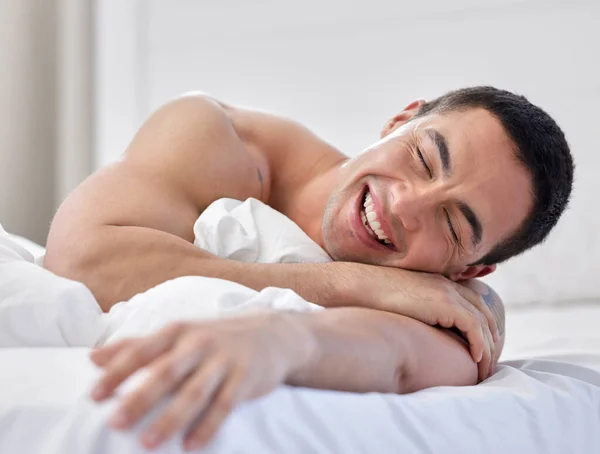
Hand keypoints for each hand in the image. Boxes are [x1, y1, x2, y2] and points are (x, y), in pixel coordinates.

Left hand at [89, 312, 314, 450]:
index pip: (142, 350)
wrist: (272, 334)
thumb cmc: (215, 337)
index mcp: (178, 331)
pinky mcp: (246, 378)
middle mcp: (199, 343)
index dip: (118, 372)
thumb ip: (137, 345)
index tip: (94, 396)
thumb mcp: (178, 334)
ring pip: (195, 392)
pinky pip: (225, 405)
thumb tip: (92, 357)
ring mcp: (224, 360)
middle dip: (140, 397)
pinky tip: (191, 446)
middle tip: (115, 422)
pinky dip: (208, 426)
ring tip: (148, 443)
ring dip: (171, 418)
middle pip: (166, 372)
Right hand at [340, 263, 499, 381]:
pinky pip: (473, 326)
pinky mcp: (445, 303)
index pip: (474, 304)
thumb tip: (421, 330)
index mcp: (441, 283)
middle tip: (489, 362)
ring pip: (483, 322)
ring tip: (485, 369)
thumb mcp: (404, 302)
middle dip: (492, 338)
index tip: (483, 346)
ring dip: (488, 347)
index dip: (483, 325)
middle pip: (484, 313)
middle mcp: (449, 286)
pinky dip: (479, 343)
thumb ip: (419, 310)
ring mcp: (448, 293)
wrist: (363, 285)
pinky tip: (476, 358)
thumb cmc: (375, 297)